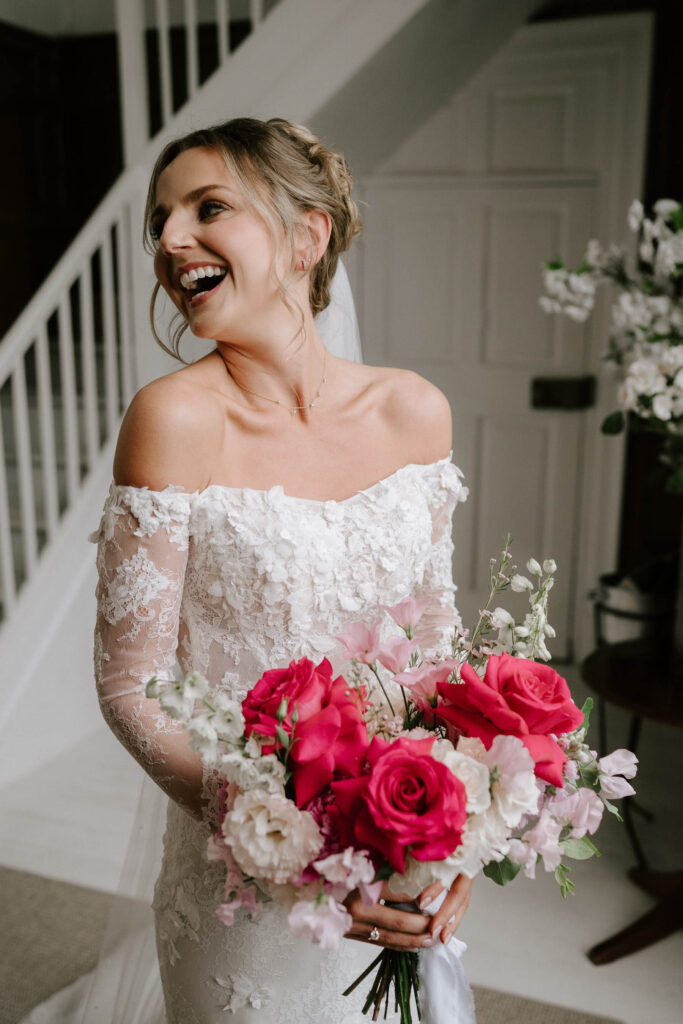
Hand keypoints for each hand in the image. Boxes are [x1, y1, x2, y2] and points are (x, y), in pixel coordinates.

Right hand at [343, 875, 472, 950]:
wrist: (301, 885)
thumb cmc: (333, 867)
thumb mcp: (361, 862)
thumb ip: (386, 870)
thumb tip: (414, 878)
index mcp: (360, 889)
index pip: (399, 900)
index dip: (420, 901)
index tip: (438, 899)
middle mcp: (356, 911)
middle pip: (398, 924)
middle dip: (422, 927)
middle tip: (441, 927)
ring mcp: (352, 926)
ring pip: (389, 939)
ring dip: (413, 942)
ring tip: (432, 942)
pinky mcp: (350, 934)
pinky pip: (379, 943)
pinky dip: (398, 946)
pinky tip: (412, 946)